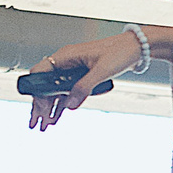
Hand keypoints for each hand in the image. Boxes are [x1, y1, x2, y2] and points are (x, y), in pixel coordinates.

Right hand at [25, 30, 139, 130]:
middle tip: (36, 123)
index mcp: (66, 56)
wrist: (136, 47)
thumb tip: (69, 105)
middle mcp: (66, 62)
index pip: (40, 73)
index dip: (38, 92)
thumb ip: (84, 87)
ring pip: (55, 90)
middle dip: (40, 105)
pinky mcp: (81, 76)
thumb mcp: (102, 71)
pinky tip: (57, 116)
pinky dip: (61, 104)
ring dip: (49, 107)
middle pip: (45, 85)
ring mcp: (73, 69)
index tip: (39, 108)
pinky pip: (66, 91)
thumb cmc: (120, 51)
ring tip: (44, 125)